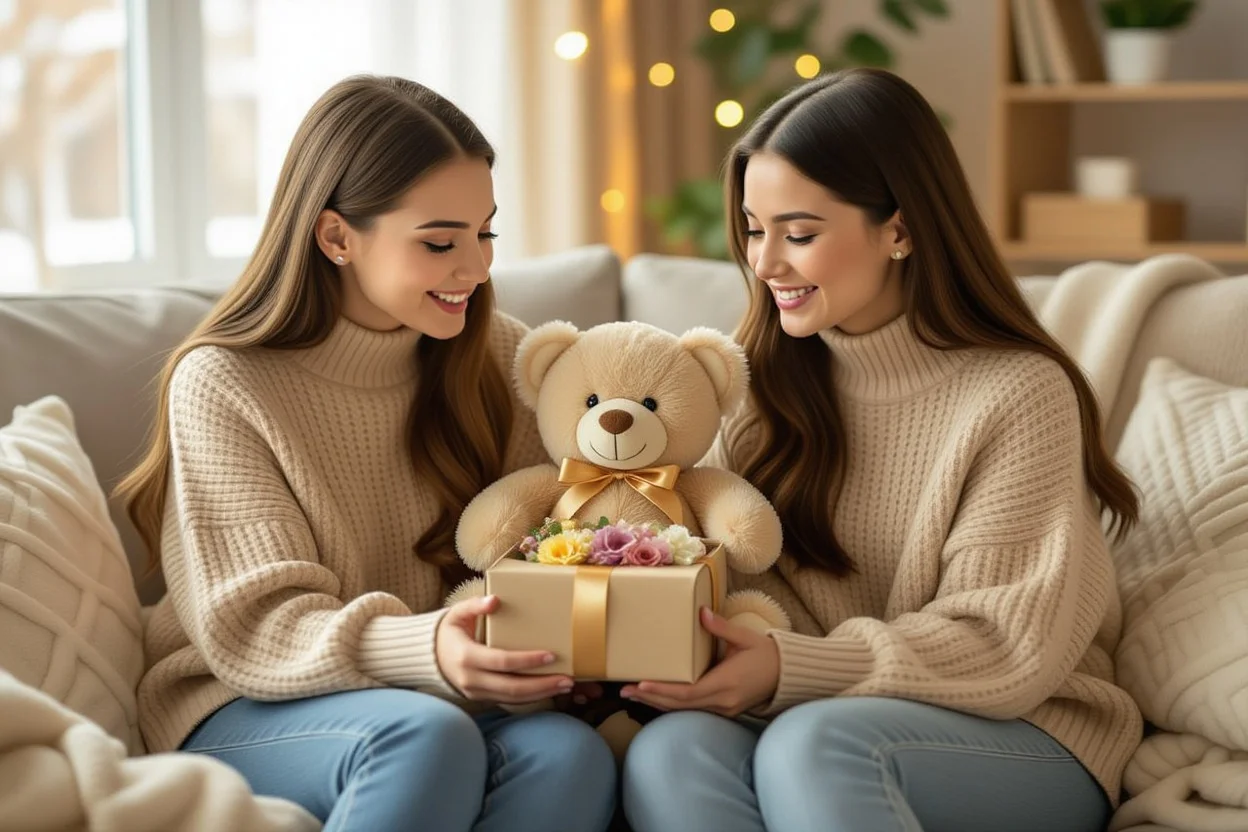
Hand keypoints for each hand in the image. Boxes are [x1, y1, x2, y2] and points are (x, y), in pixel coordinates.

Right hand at [436, 595, 573, 703]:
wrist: (429, 657)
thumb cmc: (449, 632)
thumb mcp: (456, 614)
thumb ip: (474, 605)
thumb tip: (494, 600)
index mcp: (467, 657)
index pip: (502, 662)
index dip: (527, 660)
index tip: (550, 655)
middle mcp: (471, 680)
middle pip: (512, 688)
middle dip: (542, 685)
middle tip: (568, 680)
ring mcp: (477, 693)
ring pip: (513, 699)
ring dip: (542, 694)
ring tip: (566, 686)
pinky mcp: (483, 698)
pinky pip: (510, 702)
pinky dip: (532, 698)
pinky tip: (550, 690)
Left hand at [620, 607, 779, 717]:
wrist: (786, 675)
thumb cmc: (766, 654)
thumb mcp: (745, 637)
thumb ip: (722, 628)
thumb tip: (701, 612)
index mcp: (726, 683)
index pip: (687, 692)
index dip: (662, 690)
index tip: (641, 684)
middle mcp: (723, 701)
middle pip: (680, 705)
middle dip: (650, 698)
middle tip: (625, 690)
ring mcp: (723, 709)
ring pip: (684, 710)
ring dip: (657, 702)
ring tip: (633, 694)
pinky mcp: (723, 710)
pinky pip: (693, 710)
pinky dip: (672, 704)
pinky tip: (656, 697)